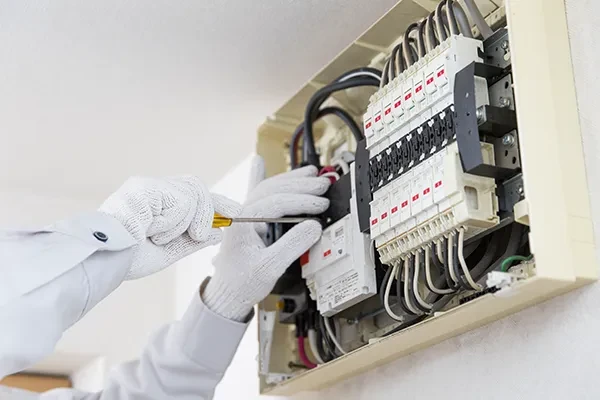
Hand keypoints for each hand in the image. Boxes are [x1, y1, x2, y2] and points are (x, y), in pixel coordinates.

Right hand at [100, 176, 240, 279]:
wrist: (102, 263)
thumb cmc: (126, 259)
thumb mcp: (167, 251)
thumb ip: (191, 241)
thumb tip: (217, 232)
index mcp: (156, 202)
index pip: (194, 194)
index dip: (217, 202)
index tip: (236, 212)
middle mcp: (151, 189)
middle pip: (196, 187)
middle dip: (206, 212)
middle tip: (196, 234)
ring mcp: (146, 185)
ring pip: (192, 193)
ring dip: (182, 222)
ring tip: (158, 236)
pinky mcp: (143, 187)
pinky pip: (179, 201)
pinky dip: (171, 222)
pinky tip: (151, 231)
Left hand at [202, 156, 330, 320]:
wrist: (227, 295)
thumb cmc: (242, 283)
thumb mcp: (270, 268)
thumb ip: (292, 246)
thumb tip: (314, 227)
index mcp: (242, 222)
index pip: (276, 202)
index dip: (302, 201)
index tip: (321, 205)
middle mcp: (240, 214)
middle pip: (272, 189)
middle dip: (300, 185)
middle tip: (323, 185)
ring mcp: (243, 215)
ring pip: (267, 188)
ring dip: (291, 180)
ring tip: (312, 174)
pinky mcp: (249, 221)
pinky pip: (258, 195)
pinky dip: (262, 178)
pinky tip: (258, 163)